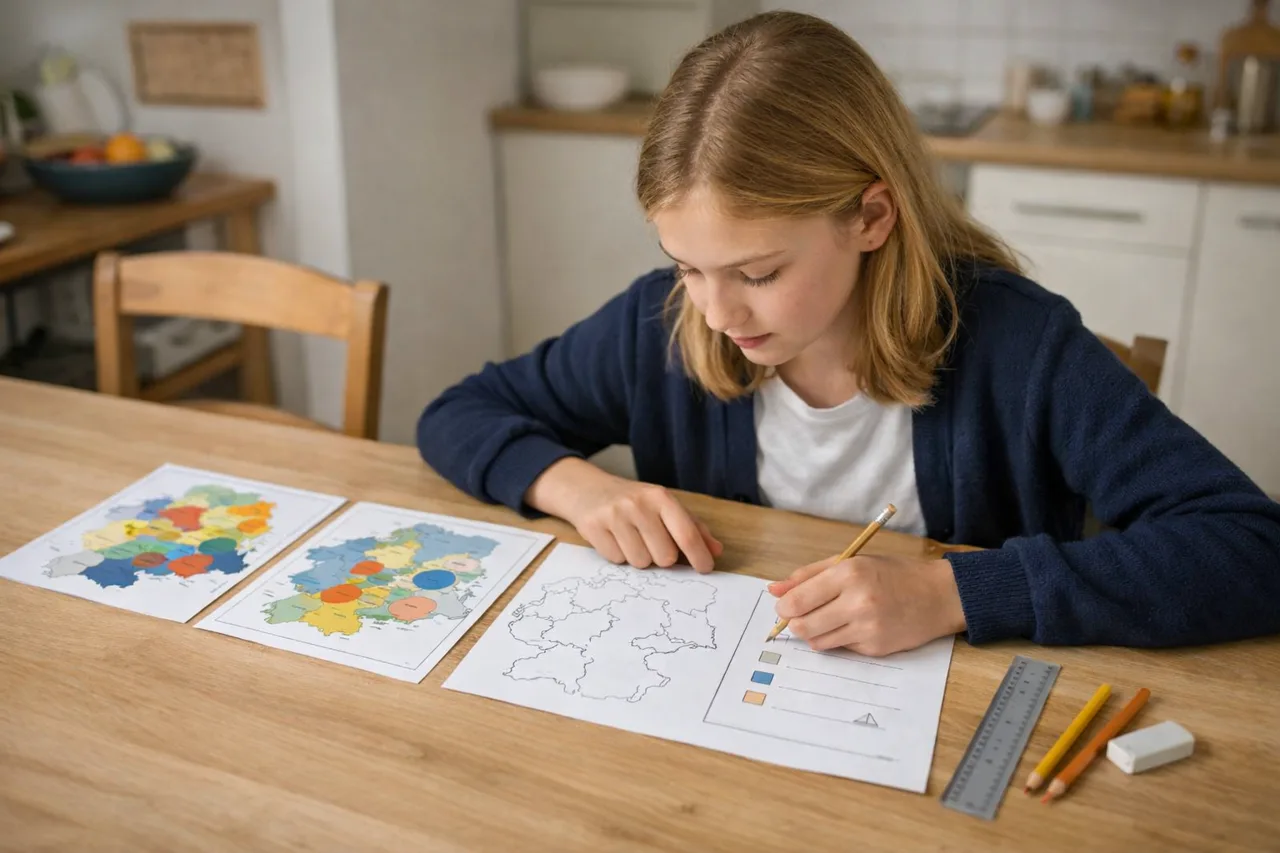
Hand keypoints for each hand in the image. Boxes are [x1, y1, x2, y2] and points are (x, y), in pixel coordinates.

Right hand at [526, 457, 722, 571]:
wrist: (587, 489)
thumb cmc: (633, 502)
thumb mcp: (663, 506)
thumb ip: (692, 528)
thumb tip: (715, 550)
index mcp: (660, 497)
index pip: (686, 534)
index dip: (699, 556)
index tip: (705, 569)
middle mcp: (638, 504)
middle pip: (665, 556)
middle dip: (662, 557)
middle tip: (652, 543)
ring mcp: (614, 516)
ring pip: (641, 562)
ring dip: (639, 557)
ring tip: (631, 539)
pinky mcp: (593, 528)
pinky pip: (617, 560)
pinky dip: (619, 556)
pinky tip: (615, 539)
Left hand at [768, 554, 965, 655]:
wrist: (939, 596)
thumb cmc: (893, 574)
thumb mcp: (852, 562)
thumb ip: (809, 575)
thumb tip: (773, 589)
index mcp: (849, 574)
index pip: (799, 600)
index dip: (784, 607)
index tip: (783, 607)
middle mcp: (858, 602)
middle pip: (803, 626)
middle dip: (794, 624)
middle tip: (800, 616)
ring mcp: (867, 629)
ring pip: (817, 642)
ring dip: (814, 633)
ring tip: (828, 618)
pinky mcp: (875, 648)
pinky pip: (840, 648)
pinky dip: (838, 639)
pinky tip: (853, 626)